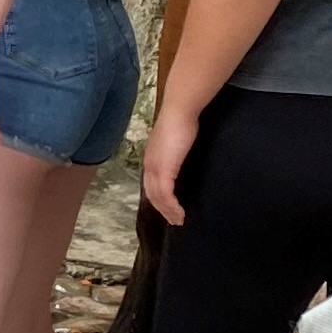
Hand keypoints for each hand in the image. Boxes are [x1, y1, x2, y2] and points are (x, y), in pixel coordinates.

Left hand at [139, 101, 196, 225]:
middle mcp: (149, 165)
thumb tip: (181, 156)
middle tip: (174, 220)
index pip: (151, 184)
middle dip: (163, 209)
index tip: (168, 208)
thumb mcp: (176, 141)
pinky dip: (172, 206)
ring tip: (179, 220)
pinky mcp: (164, 170)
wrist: (179, 112)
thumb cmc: (181, 122)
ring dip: (168, 211)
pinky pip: (166, 194)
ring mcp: (155, 168)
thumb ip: (175, 151)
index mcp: (151, 158)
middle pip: (152, 194)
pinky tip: (180, 213)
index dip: (159, 198)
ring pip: (158, 197)